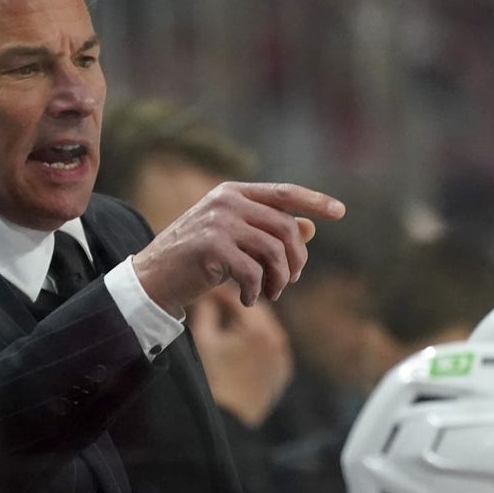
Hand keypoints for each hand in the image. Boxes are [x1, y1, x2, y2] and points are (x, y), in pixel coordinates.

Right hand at [132, 181, 345, 314]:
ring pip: (274, 251)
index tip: (340, 212)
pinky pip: (253, 272)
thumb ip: (268, 231)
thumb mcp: (234, 240)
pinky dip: (257, 291)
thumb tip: (310, 227)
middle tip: (290, 282)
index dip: (314, 201)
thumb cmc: (195, 259)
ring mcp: (218, 222)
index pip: (283, 193)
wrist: (153, 278)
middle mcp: (227, 201)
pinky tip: (249, 299)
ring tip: (270, 294)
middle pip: (285, 227)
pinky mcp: (211, 247)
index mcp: (233, 193)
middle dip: (296, 260)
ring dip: (280, 280)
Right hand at [189, 284, 292, 426]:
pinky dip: (256, 340)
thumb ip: (208, 310)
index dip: (220, 291)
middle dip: (236, 304)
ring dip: (247, 321)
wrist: (228, 419)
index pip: (239, 298)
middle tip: (216, 299)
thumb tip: (210, 293)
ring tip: (225, 319)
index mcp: (258, 329)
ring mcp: (282, 356)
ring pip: (264, 328)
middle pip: (256, 310)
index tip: (207, 287)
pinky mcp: (282, 371)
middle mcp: (277, 339)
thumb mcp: (204, 339)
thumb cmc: (213, 378)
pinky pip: (269, 346)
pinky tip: (238, 342)